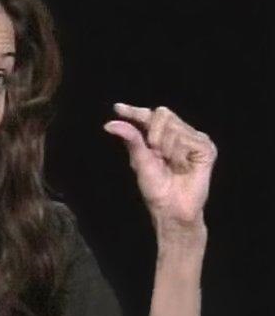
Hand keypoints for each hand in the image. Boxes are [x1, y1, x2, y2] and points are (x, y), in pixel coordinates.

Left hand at [103, 103, 217, 227]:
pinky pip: (188, 140)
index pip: (147, 115)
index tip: (117, 108)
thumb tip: (109, 124)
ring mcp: (194, 139)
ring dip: (168, 150)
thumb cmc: (155, 187)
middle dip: (154, 135)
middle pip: (162, 114)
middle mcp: (178, 132)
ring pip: (174, 128)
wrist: (171, 207)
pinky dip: (180, 156)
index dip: (133, 111)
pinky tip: (184, 167)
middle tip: (158, 155)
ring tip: (173, 165)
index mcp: (159, 135)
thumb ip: (131, 139)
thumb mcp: (140, 160)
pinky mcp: (206, 148)